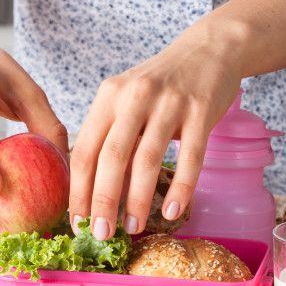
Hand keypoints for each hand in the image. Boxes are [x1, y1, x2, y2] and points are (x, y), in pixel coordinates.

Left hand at [69, 20, 245, 238]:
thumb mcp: (126, 100)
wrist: (208, 49)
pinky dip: (180, 189)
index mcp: (108, 97)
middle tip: (101, 235)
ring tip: (133, 228)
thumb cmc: (161, 84)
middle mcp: (134, 97)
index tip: (77, 222)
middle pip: (111, 158)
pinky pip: (190, 157)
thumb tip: (93, 192)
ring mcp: (169, 103)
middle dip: (103, 202)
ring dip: (137, 200)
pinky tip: (171, 212)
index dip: (78, 190)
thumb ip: (111, 136)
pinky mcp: (200, 111)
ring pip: (147, 160)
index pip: (84, 150)